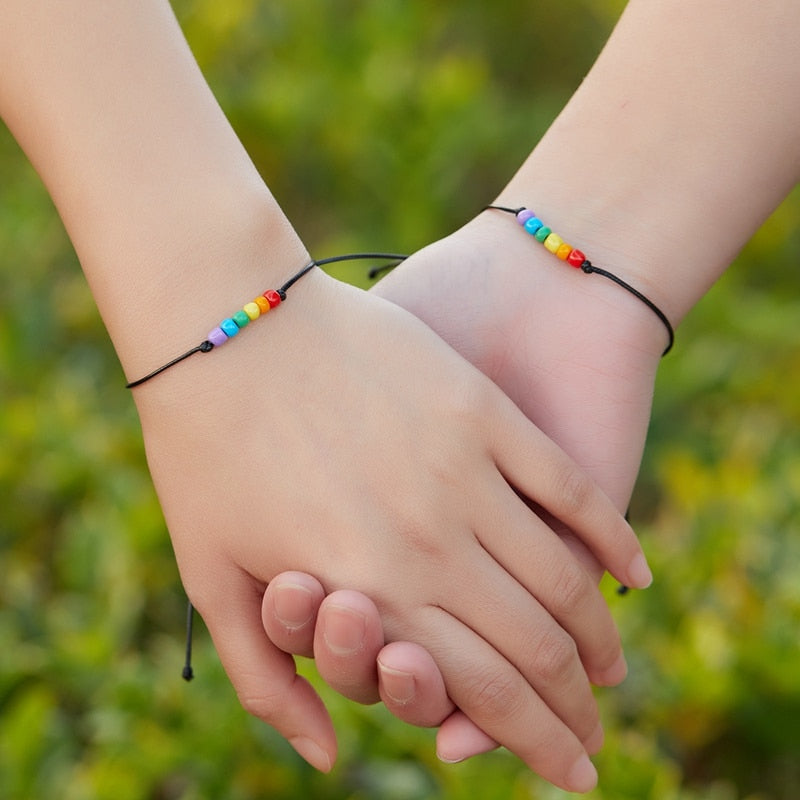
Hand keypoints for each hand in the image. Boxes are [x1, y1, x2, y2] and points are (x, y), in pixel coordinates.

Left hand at [261, 213, 662, 764]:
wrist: (228, 325)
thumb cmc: (204, 453)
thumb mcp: (210, 578)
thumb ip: (267, 679)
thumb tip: (327, 755)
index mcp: (370, 591)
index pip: (480, 694)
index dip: (533, 743)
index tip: (571, 772)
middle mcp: (430, 544)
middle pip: (534, 650)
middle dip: (573, 711)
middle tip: (596, 743)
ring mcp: (465, 473)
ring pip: (560, 579)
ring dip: (596, 638)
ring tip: (612, 671)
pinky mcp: (483, 412)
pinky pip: (566, 489)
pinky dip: (609, 538)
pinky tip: (634, 574)